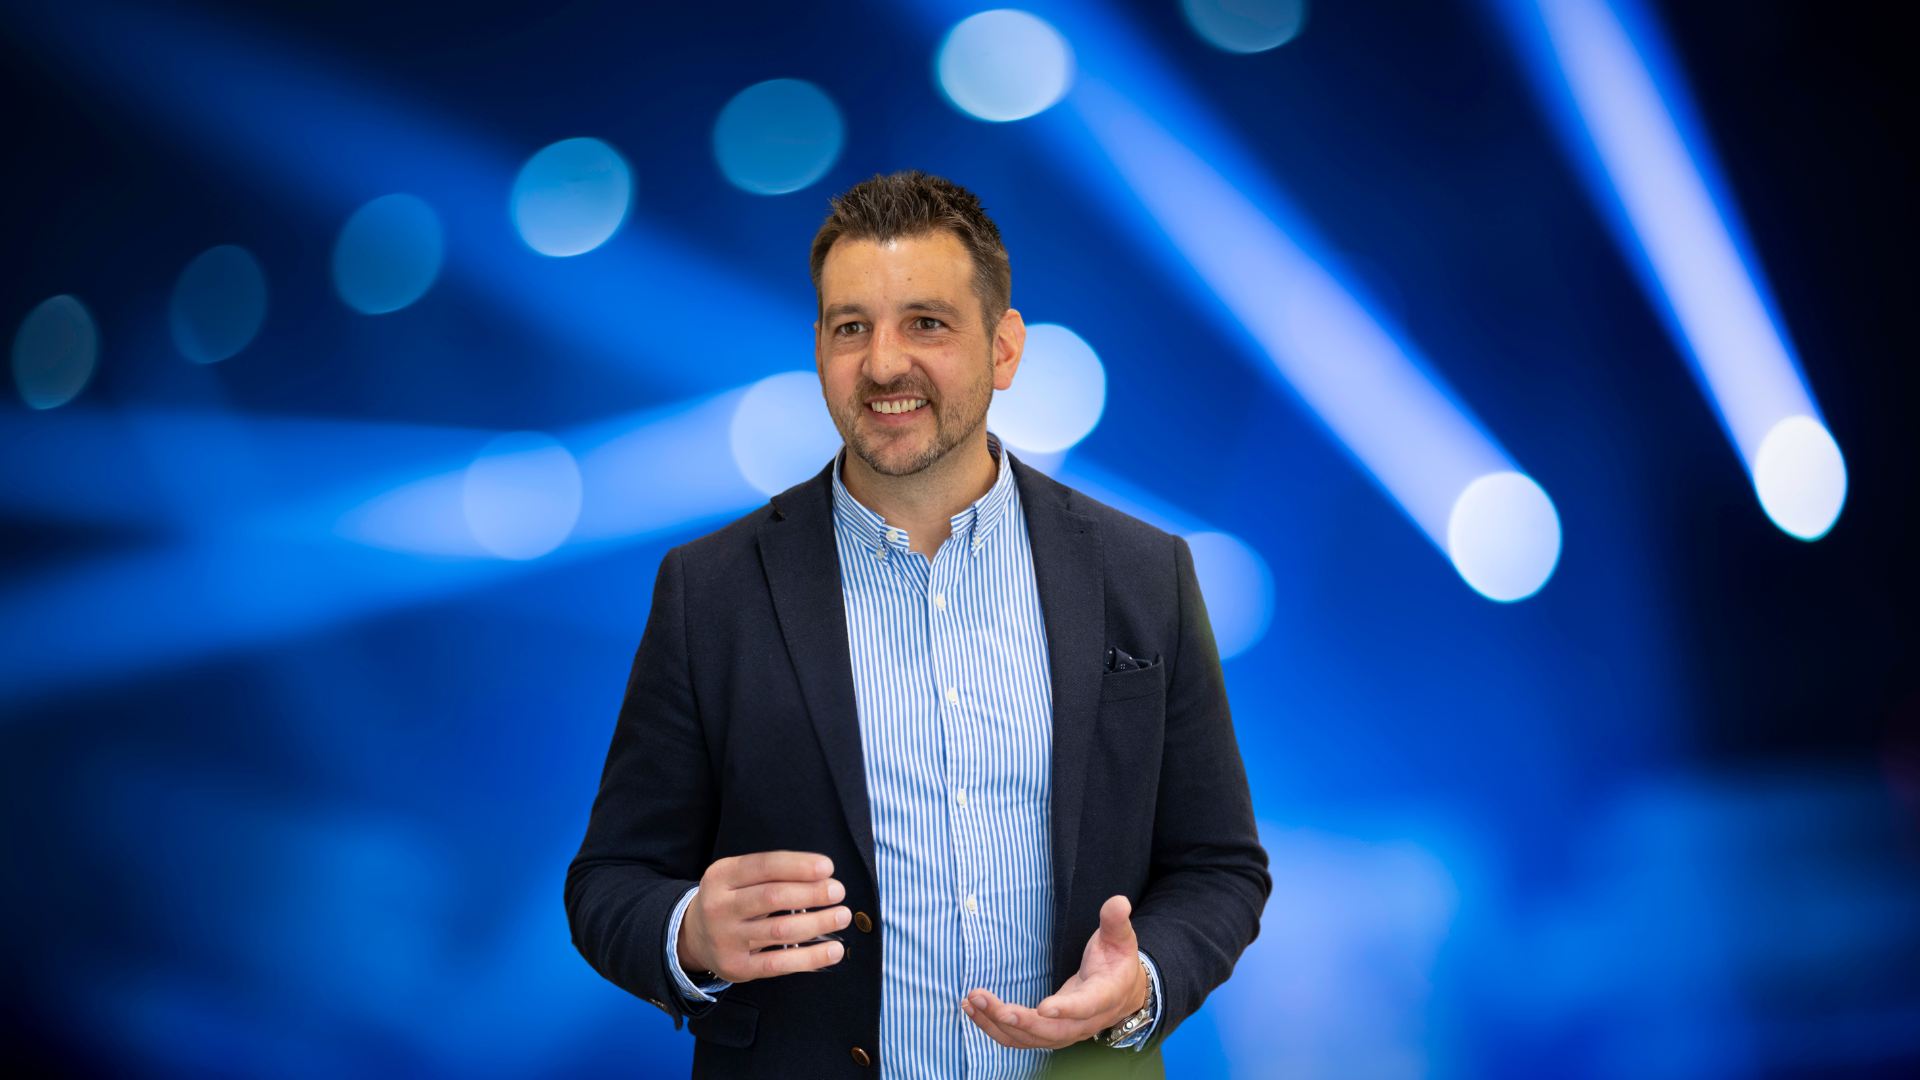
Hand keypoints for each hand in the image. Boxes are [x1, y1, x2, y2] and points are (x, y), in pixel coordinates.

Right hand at [677, 851, 849, 982]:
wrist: (694, 936)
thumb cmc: (731, 899)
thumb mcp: (738, 877)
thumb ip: (772, 874)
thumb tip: (823, 877)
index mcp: (721, 876)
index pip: (764, 866)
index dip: (798, 866)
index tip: (828, 866)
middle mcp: (719, 906)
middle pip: (772, 897)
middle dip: (811, 893)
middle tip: (838, 891)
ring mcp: (726, 939)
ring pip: (779, 930)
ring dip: (817, 923)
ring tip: (842, 915)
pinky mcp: (736, 967)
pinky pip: (778, 964)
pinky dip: (810, 958)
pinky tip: (833, 951)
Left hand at [961, 895, 1147, 1049]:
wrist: (1123, 992)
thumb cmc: (1117, 961)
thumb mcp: (1120, 939)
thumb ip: (1115, 921)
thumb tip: (1118, 901)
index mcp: (1104, 996)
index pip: (1086, 1007)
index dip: (1066, 1009)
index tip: (1043, 1008)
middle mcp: (1084, 1022)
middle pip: (1051, 1032)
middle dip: (1018, 1020)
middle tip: (987, 1001)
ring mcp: (1065, 1033)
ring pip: (1030, 1039)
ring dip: (997, 1024)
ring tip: (971, 1002)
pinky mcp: (1049, 1034)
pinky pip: (1019, 1039)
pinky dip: (995, 1028)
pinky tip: (973, 1010)